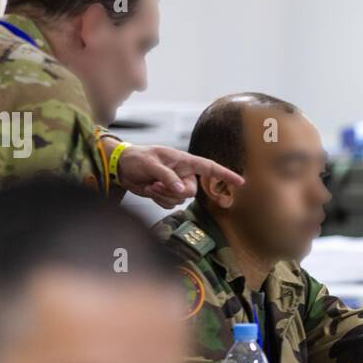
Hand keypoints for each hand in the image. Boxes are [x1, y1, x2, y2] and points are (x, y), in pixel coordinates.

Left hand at [116, 143, 243, 207]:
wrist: (121, 167)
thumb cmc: (136, 158)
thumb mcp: (151, 164)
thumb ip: (167, 177)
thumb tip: (181, 190)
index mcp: (184, 161)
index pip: (209, 168)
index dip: (225, 175)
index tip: (240, 182)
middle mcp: (183, 173)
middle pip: (191, 191)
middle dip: (173, 191)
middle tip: (157, 184)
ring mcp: (175, 184)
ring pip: (180, 200)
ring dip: (163, 195)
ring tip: (150, 185)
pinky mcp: (167, 194)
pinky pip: (170, 204)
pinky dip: (159, 200)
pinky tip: (149, 190)